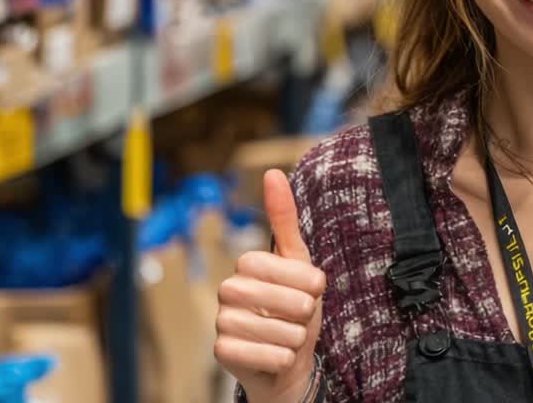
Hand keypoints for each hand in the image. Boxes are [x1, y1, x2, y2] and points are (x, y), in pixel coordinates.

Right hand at [215, 171, 326, 402]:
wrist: (286, 360)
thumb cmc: (294, 309)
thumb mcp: (299, 262)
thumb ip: (285, 220)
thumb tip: (272, 172)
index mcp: (248, 264)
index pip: (294, 270)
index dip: (311, 285)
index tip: (310, 290)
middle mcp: (228, 289)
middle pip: (290, 301)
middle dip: (305, 313)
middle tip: (297, 317)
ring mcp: (222, 321)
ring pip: (282, 330)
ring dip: (296, 338)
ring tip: (286, 337)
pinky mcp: (222, 353)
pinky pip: (270, 355)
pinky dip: (284, 359)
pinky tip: (277, 356)